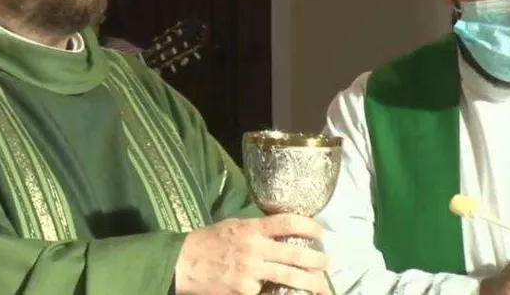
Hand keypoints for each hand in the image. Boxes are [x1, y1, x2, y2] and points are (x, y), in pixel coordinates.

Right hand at [174, 213, 330, 294]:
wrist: (183, 263)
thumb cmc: (208, 242)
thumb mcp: (232, 225)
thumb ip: (255, 228)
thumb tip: (280, 230)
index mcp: (251, 228)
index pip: (287, 222)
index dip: (309, 225)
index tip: (321, 232)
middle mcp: (254, 248)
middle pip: (295, 253)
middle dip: (316, 260)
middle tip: (327, 262)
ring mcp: (250, 271)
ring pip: (288, 277)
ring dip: (309, 282)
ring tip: (321, 285)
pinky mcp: (245, 290)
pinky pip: (266, 291)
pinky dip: (275, 292)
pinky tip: (281, 292)